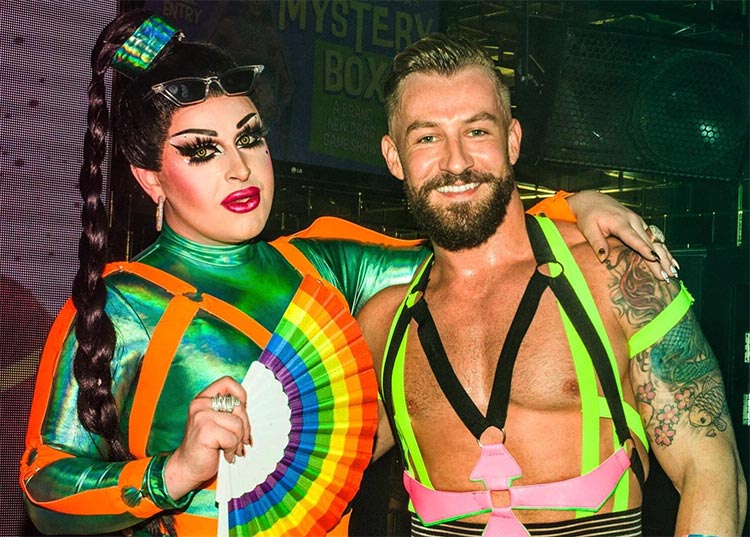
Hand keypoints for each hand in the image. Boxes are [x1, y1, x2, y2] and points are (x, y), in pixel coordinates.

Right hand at [164, 376, 250, 499]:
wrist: (186, 468)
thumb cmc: (205, 446)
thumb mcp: (216, 423)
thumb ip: (228, 411)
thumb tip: (250, 409)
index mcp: (203, 399)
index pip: (228, 382)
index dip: (241, 395)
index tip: (241, 413)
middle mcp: (200, 404)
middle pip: (239, 406)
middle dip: (245, 426)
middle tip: (240, 440)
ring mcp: (201, 416)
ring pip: (238, 424)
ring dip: (238, 441)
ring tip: (230, 449)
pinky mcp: (205, 431)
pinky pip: (233, 438)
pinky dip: (232, 450)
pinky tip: (225, 455)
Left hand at [567, 190, 679, 281]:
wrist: (592, 200)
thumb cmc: (589, 215)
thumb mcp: (588, 229)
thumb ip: (597, 243)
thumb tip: (604, 258)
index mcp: (620, 222)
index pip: (634, 238)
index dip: (645, 249)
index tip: (655, 259)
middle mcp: (633, 221)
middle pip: (650, 242)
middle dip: (660, 258)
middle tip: (667, 274)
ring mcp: (638, 221)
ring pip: (655, 240)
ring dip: (666, 255)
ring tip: (673, 270)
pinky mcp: (639, 223)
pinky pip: (654, 237)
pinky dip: (663, 249)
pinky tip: (670, 259)